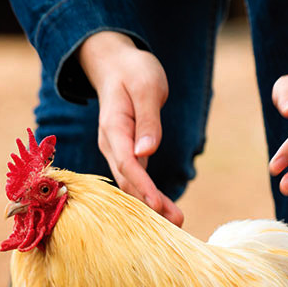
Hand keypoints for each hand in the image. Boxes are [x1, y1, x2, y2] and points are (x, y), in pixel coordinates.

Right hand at [78, 31, 183, 225]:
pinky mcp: (127, 152)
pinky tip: (166, 208)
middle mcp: (111, 143)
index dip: (142, 186)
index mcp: (114, 127)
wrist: (115, 64)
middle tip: (176, 223)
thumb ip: (148, 119)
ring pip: (131, 182)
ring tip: (177, 220)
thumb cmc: (133, 70)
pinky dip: (150, 193)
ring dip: (151, 204)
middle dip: (149, 204)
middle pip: (128, 180)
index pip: (127, 163)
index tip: (158, 204)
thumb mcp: (147, 86)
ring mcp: (117, 149)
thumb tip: (147, 151)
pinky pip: (137, 177)